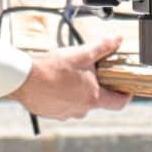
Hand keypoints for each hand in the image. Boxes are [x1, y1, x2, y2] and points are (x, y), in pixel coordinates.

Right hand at [11, 30, 127, 122]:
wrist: (25, 79)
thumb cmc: (54, 68)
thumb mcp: (82, 54)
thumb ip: (103, 47)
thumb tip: (118, 38)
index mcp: (93, 98)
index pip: (118, 103)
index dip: (124, 96)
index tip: (125, 90)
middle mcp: (81, 110)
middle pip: (96, 101)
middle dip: (95, 88)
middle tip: (89, 73)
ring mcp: (65, 114)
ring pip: (78, 104)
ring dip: (76, 93)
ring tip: (68, 77)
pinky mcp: (51, 113)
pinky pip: (62, 106)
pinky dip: (61, 97)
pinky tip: (54, 84)